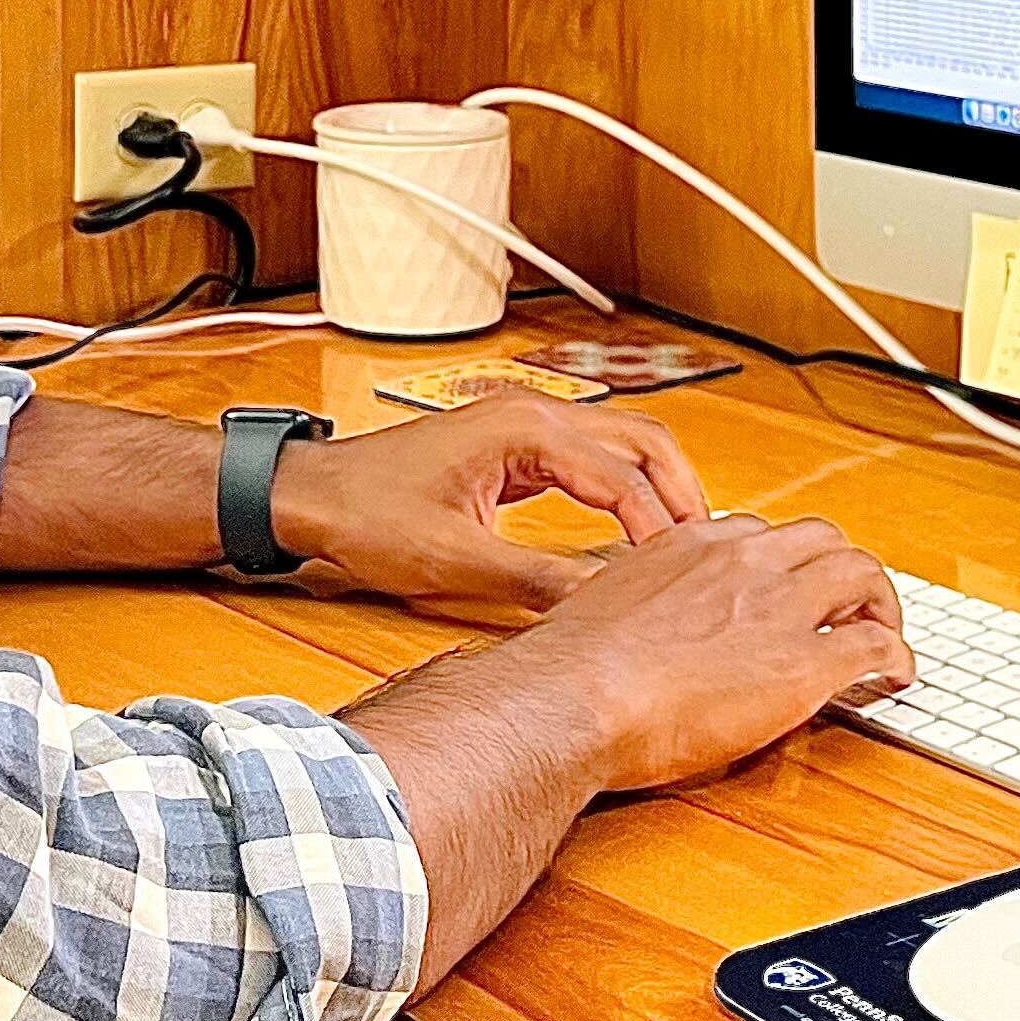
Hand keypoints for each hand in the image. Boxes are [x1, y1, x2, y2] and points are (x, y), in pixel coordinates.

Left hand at [268, 393, 707, 615]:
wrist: (311, 496)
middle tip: (708, 550)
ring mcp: (523, 425)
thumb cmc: (367, 515)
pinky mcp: (513, 447)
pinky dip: (625, 486)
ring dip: (658, 485)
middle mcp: (532, 415)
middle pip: (643, 440)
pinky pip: (591, 457)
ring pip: (622, 442)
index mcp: (525, 430)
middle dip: (683, 491)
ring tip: (684, 542)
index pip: (624, 477)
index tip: (680, 576)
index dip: (659, 529)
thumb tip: (600, 604)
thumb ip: (535, 580)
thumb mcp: (455, 561)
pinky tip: (634, 529)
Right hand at [507, 513, 911, 792]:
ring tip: (882, 630)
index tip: (784, 588)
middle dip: (841, 569)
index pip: (758, 535)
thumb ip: (634, 605)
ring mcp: (776, 606)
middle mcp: (741, 561)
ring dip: (879, 600)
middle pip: (821, 539)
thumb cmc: (570, 669)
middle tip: (848, 604)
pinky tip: (897, 674)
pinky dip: (897, 655)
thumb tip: (627, 634)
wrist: (573, 697)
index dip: (782, 564)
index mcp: (689, 543)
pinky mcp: (803, 662)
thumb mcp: (601, 609)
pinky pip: (875, 645)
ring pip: (860, 572)